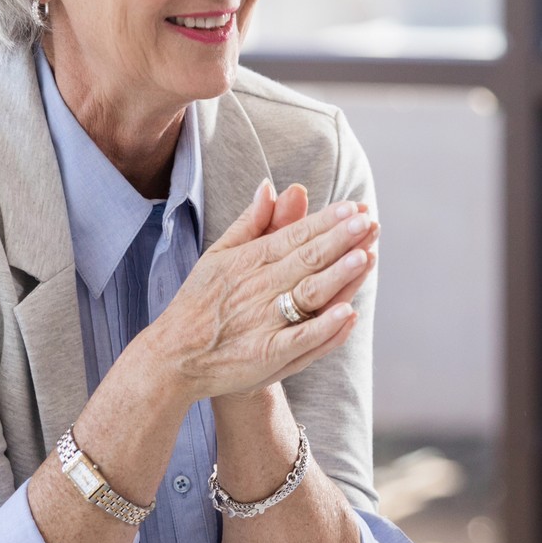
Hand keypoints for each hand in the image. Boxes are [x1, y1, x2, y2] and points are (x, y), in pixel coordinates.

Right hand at [142, 181, 379, 402]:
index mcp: (249, 261)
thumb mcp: (219, 255)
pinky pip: (300, 339)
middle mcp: (259, 288)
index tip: (353, 208)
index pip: (294, 236)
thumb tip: (271, 186)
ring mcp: (264, 323)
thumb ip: (251, 222)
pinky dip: (324, 327)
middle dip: (339, 240)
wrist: (175, 356)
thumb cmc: (201, 302)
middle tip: (366, 222)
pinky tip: (347, 313)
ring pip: (308, 294)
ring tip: (364, 255)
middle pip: (306, 260)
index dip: (325, 222)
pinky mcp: (267, 355)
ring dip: (338, 276)